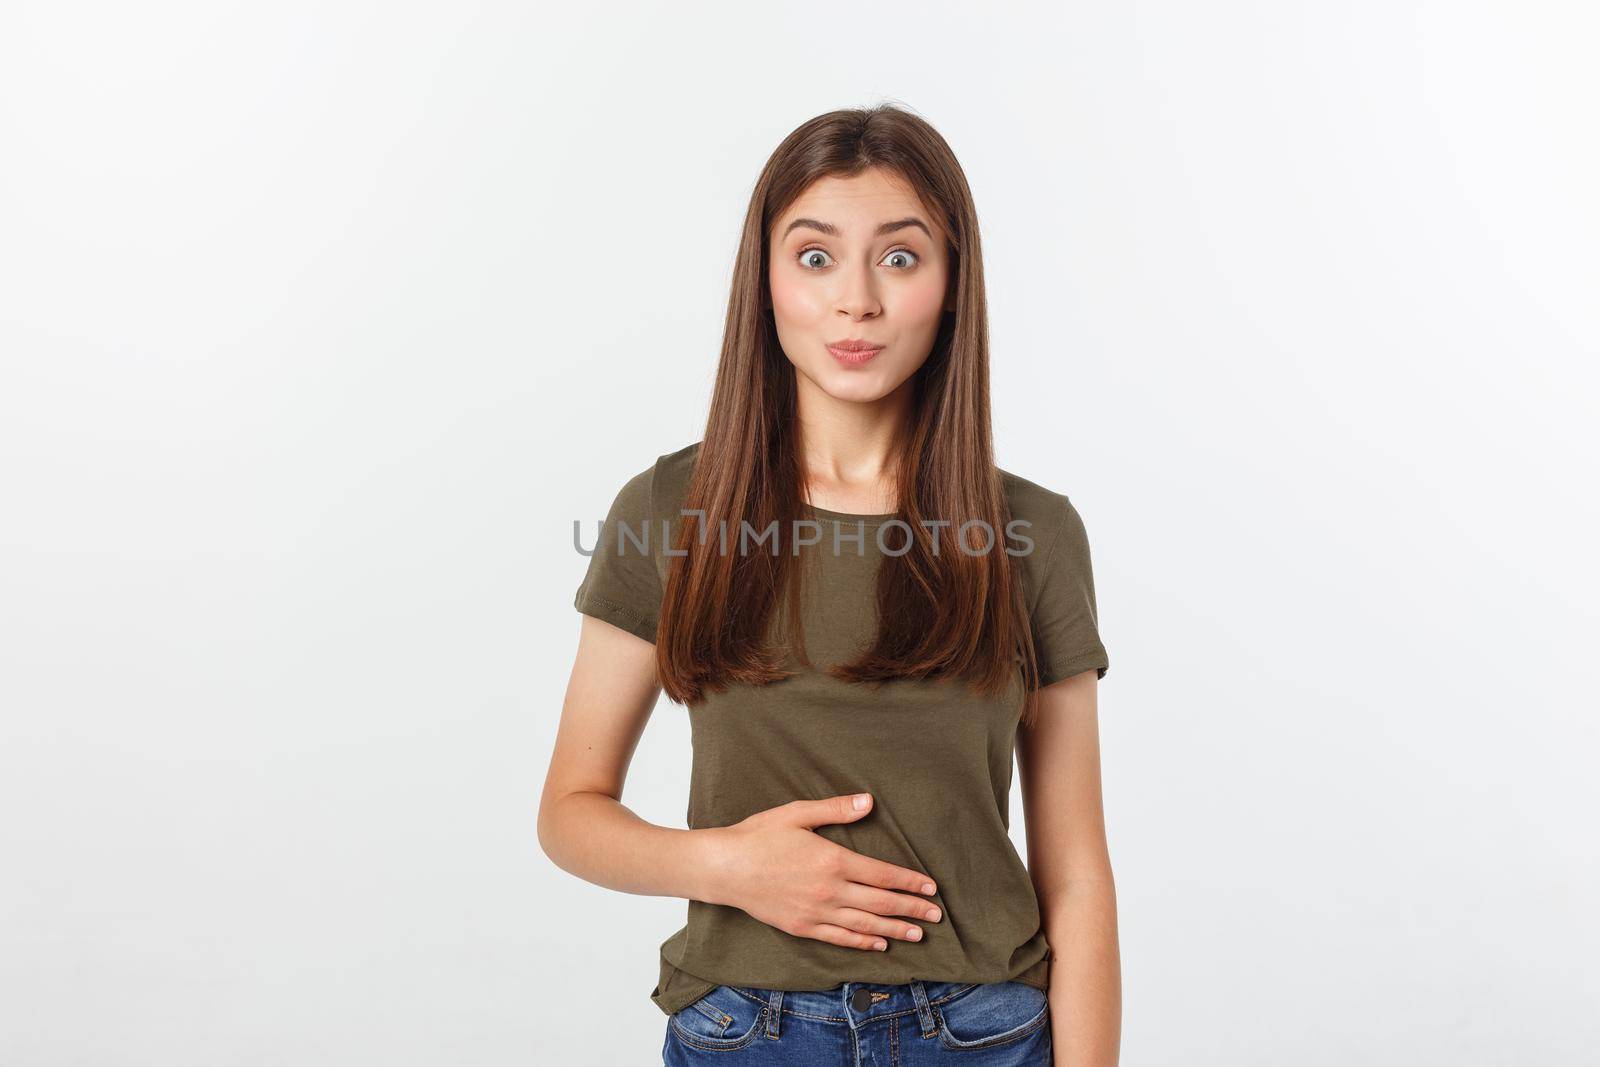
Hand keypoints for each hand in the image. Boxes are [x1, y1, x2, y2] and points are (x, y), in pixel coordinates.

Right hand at [700, 792, 941, 950]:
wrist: (724, 868)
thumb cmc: (759, 836)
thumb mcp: (798, 813)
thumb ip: (836, 810)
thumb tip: (868, 802)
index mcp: (832, 859)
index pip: (882, 875)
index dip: (909, 883)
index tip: (930, 889)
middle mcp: (829, 890)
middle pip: (880, 904)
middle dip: (911, 910)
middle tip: (936, 917)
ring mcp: (815, 912)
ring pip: (864, 926)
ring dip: (894, 931)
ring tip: (918, 935)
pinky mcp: (801, 927)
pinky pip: (839, 938)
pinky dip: (862, 943)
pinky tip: (879, 945)